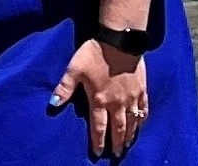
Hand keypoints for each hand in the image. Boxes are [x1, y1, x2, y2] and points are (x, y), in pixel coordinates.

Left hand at [53, 38, 150, 157]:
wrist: (120, 43)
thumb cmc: (94, 55)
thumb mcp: (74, 69)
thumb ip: (64, 88)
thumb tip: (53, 103)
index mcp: (100, 100)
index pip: (98, 126)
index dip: (98, 141)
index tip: (98, 153)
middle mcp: (117, 103)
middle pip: (118, 128)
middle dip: (116, 143)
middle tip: (115, 154)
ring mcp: (132, 97)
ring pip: (132, 121)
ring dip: (130, 134)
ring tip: (127, 144)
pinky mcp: (142, 89)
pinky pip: (144, 108)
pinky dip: (142, 118)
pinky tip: (141, 123)